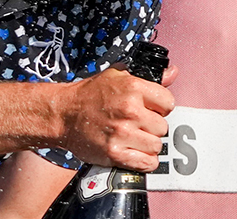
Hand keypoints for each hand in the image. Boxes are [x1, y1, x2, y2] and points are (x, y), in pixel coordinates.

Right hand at [58, 64, 176, 171]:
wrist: (64, 114)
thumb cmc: (91, 94)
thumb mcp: (119, 75)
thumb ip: (151, 77)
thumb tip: (173, 73)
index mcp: (134, 88)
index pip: (168, 103)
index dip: (161, 108)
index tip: (152, 110)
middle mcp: (130, 110)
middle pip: (163, 127)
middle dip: (153, 127)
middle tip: (139, 125)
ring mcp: (122, 133)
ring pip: (156, 146)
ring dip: (148, 145)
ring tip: (135, 138)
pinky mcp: (114, 153)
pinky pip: (146, 163)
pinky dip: (144, 161)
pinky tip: (136, 153)